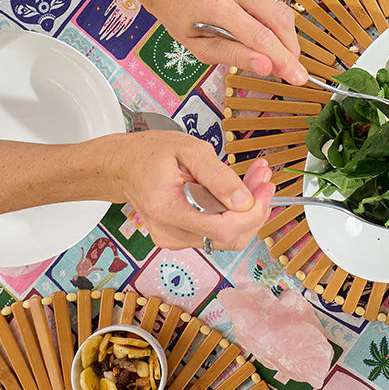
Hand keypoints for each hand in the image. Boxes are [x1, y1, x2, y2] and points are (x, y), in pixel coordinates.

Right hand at [107, 131, 274, 250]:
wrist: (123, 165)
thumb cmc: (151, 153)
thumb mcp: (188, 150)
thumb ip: (218, 176)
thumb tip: (246, 202)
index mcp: (168, 211)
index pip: (223, 229)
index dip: (252, 212)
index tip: (265, 187)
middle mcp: (171, 234)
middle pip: (231, 237)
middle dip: (256, 209)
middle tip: (263, 177)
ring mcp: (175, 239)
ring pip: (229, 236)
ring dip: (248, 210)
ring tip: (254, 177)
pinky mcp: (182, 237)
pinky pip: (218, 232)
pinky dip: (234, 212)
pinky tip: (239, 189)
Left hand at [131, 0, 305, 83]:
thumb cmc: (176, 14)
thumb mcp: (196, 45)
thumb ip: (232, 55)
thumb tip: (266, 67)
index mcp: (215, 4)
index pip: (260, 37)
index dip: (283, 59)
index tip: (298, 78)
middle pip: (278, 20)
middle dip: (291, 48)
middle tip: (293, 69)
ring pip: (280, 8)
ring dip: (285, 36)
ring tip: (279, 55)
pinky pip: (272, 0)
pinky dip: (274, 20)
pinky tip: (264, 31)